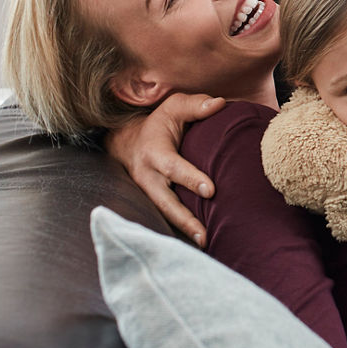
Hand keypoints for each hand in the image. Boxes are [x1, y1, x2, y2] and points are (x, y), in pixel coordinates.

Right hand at [103, 93, 224, 246]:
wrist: (126, 143)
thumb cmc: (158, 124)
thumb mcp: (173, 108)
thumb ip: (195, 105)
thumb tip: (220, 104)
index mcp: (154, 153)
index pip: (173, 167)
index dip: (190, 178)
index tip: (210, 190)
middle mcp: (148, 178)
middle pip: (165, 202)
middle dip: (184, 218)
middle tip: (204, 234)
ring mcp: (149, 194)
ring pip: (164, 215)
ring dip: (183, 231)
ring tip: (206, 243)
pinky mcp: (153, 204)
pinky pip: (165, 219)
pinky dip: (180, 232)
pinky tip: (200, 243)